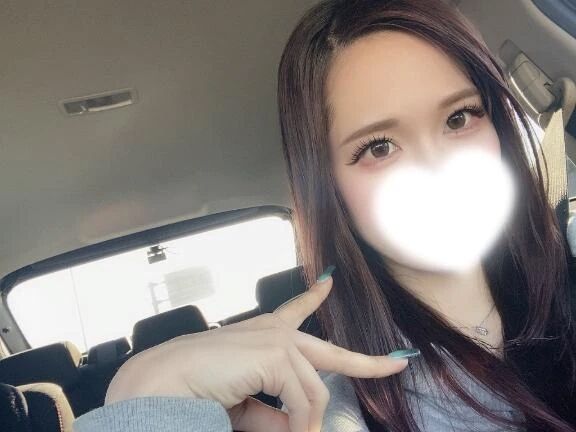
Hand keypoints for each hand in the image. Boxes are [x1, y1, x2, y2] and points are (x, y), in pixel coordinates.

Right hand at [105, 269, 410, 431]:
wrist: (163, 383)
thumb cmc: (196, 389)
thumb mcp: (246, 405)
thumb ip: (276, 412)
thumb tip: (304, 426)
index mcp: (262, 334)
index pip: (295, 310)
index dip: (314, 296)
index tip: (328, 280)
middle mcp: (273, 331)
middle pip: (330, 350)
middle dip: (367, 360)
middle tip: (398, 362)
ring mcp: (278, 340)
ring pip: (315, 389)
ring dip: (307, 422)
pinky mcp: (277, 352)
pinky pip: (303, 398)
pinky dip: (300, 423)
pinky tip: (296, 430)